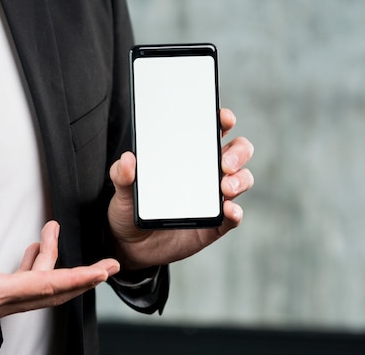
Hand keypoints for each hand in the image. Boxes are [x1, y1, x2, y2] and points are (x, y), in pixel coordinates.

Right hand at [0, 220, 118, 351]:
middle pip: (52, 292)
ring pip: (36, 288)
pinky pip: (20, 288)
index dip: (79, 277)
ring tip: (51, 235)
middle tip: (105, 265)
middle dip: (81, 277)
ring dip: (51, 264)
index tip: (103, 270)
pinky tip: (29, 253)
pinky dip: (32, 269)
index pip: (47, 285)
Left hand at [108, 108, 253, 269]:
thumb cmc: (129, 208)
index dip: (222, 120)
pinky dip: (235, 212)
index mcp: (186, 156)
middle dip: (238, 152)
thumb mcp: (122, 190)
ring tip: (225, 187)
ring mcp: (213, 198)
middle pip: (237, 152)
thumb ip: (122, 174)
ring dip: (240, 180)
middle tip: (224, 162)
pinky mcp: (214, 224)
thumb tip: (127, 158)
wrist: (129, 245)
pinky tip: (228, 210)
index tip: (223, 118)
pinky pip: (233, 217)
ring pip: (242, 180)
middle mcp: (205, 172)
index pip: (211, 130)